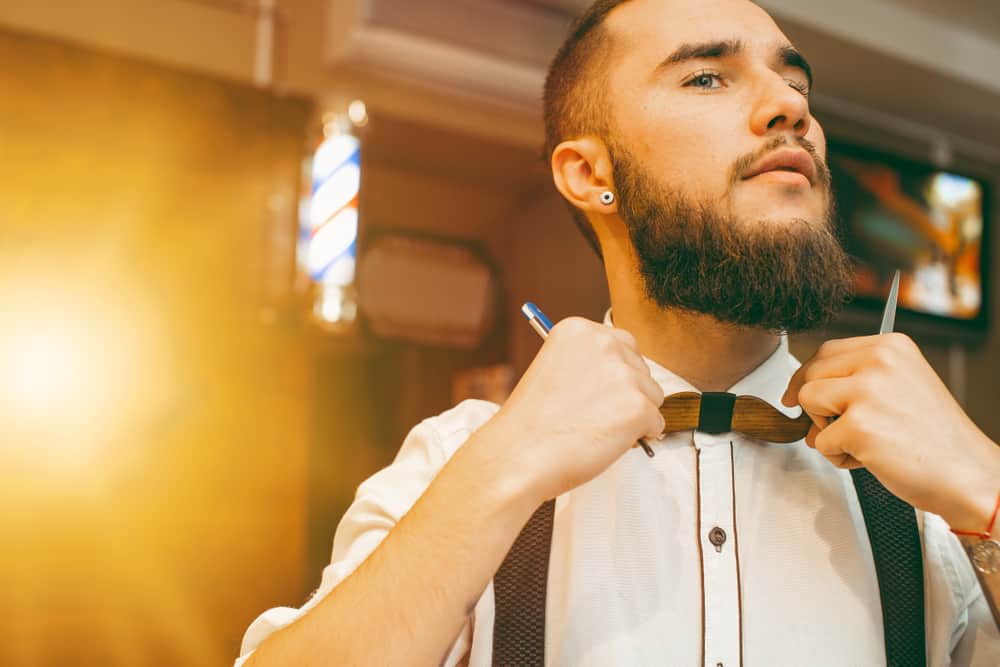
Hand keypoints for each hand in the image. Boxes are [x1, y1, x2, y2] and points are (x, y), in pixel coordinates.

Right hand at [485, 317, 664, 503]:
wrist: (518, 456)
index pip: (621, 344)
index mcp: (578, 329)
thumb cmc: (531, 422)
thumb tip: (625, 377)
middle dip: (627, 391)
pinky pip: (657, 423)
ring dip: (633, 415)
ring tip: (596, 428)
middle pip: (641, 367)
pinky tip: (607, 441)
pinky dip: (640, 437)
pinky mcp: (638, 407)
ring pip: (652, 396)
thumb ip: (588, 363)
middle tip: (596, 414)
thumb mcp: (554, 369)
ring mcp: (623, 374)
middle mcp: (603, 342)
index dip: (610, 375)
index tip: (592, 392)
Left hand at [782, 333, 999, 530]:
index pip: (827, 351)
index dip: (808, 376)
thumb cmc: (935, 439)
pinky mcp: (858, 425)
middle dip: (814, 406)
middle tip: (834, 428)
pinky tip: (870, 459)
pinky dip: (838, 457)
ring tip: (859, 444)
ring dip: (824, 430)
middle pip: (811, 374)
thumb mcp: (901, 386)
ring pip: (808, 401)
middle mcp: (879, 360)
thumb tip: (803, 392)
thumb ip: (858, 378)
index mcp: (891, 346)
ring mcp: (867, 391)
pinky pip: (820, 441)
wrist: (969, 475)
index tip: (797, 395)